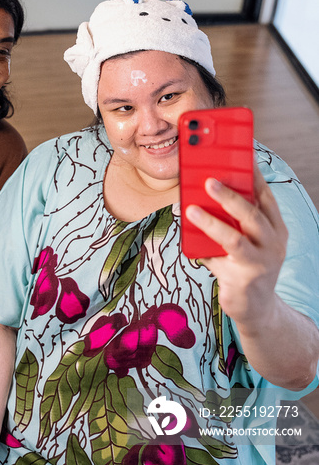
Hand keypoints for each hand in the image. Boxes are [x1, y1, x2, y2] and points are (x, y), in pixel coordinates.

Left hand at [185, 163, 287, 333]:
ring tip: (191, 209)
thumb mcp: (247, 239)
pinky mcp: (244, 279)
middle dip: (229, 195)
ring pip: (235, 239)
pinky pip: (218, 260)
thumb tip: (201, 193)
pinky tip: (188, 241)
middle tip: (209, 181)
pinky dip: (202, 249)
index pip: (265, 196)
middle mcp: (273, 243)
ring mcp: (261, 262)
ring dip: (211, 222)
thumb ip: (233, 220)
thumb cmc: (247, 265)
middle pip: (252, 214)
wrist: (257, 308)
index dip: (252, 175)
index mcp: (275, 227)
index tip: (238, 156)